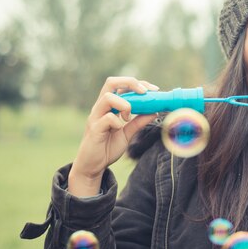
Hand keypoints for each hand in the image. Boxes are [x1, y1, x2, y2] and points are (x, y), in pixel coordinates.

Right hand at [68, 76, 158, 196]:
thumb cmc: (107, 148)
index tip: (154, 90)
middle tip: (144, 93)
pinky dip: (118, 121)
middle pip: (111, 82)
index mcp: (108, 106)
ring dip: (124, 104)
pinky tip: (119, 128)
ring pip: (108, 97)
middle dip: (131, 83)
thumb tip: (154, 112)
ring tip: (129, 117)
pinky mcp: (94, 129)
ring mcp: (96, 117)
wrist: (93, 166)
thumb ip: (138, 122)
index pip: (121, 85)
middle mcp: (100, 107)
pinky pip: (107, 118)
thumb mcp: (127, 134)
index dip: (138, 84)